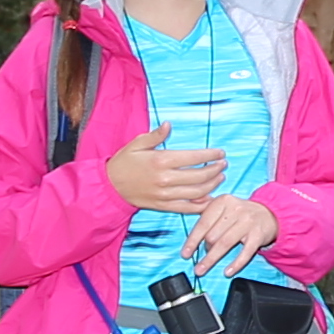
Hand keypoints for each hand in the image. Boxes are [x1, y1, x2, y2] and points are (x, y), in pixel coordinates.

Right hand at [107, 141, 221, 209]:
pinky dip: (201, 205)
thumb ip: (155, 135)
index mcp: (161, 161)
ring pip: (196, 193)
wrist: (110, 186)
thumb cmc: (124, 162)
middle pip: (199, 176)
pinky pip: (186, 208)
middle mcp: (165, 179)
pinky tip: (210, 199)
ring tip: (220, 177)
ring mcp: (165, 195)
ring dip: (212, 185)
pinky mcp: (162, 206)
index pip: (193, 157)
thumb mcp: (137, 144)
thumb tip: (169, 125)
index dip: (210, 154)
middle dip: (215, 169)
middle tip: (223, 164)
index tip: (220, 153)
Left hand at [177, 193, 277, 273]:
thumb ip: (204, 207)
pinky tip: (227, 272)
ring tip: (201, 270)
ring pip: (225, 244)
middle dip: (204, 249)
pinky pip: (245, 252)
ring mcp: (248, 222)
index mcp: (223, 201)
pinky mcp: (258, 235)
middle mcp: (236, 209)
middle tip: (200, 259)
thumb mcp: (223, 205)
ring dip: (211, 260)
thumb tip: (185, 207)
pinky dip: (235, 264)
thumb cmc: (240, 212)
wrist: (270, 214)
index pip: (203, 223)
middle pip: (213, 235)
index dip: (192, 241)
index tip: (185, 254)